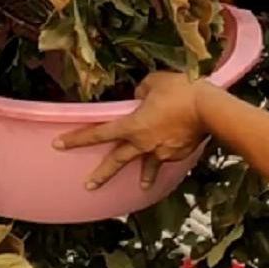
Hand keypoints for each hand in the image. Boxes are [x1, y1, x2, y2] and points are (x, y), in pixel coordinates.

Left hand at [54, 71, 209, 189]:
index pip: (98, 133)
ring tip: (141, 186)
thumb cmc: (180, 91)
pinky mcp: (178, 154)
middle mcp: (143, 143)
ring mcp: (161, 152)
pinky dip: (167, 158)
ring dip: (143, 177)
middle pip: (117, 160)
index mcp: (132, 125)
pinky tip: (171, 157)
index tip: (59, 145)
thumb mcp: (156, 81)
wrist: (209, 110)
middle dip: (101, 174)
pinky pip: (168, 158)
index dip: (77, 139)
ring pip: (147, 166)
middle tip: (89, 185)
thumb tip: (140, 94)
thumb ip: (142, 89)